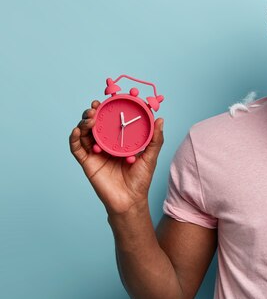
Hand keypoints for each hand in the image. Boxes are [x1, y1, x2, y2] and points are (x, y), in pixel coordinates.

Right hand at [69, 100, 164, 215]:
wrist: (130, 200)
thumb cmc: (141, 179)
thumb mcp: (150, 157)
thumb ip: (155, 139)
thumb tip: (160, 119)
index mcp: (119, 141)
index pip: (111, 120)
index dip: (108, 109)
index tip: (109, 99)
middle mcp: (105, 144)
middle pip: (95, 124)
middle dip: (93, 112)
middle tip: (96, 106)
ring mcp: (95, 152)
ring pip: (84, 132)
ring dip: (84, 122)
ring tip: (91, 117)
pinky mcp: (87, 162)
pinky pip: (76, 148)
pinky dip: (74, 138)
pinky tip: (78, 130)